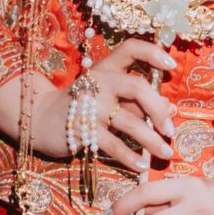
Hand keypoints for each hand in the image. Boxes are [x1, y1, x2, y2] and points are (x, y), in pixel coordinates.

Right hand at [0, 39, 176, 167]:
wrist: (41, 119)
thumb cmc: (83, 106)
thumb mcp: (108, 96)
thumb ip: (137, 100)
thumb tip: (170, 109)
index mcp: (106, 68)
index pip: (130, 49)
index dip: (153, 53)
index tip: (172, 65)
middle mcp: (99, 82)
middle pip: (137, 87)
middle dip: (159, 109)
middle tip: (170, 130)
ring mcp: (89, 106)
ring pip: (130, 122)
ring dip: (152, 140)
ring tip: (165, 152)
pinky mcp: (82, 130)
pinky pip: (113, 145)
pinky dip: (130, 157)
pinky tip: (141, 165)